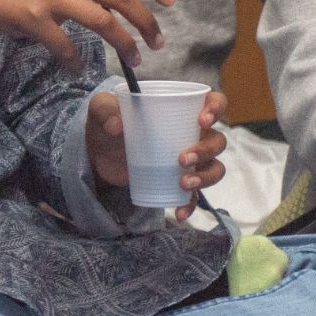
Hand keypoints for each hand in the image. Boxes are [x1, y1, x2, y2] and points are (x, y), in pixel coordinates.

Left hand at [85, 90, 227, 220]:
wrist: (97, 153)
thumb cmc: (108, 123)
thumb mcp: (102, 109)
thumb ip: (105, 109)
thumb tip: (116, 125)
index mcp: (183, 108)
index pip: (215, 102)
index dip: (216, 108)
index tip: (202, 120)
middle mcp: (193, 134)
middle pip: (217, 141)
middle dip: (206, 150)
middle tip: (181, 159)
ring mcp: (189, 161)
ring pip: (215, 168)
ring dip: (205, 177)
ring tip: (183, 183)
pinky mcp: (178, 183)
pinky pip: (194, 196)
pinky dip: (190, 205)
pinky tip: (178, 212)